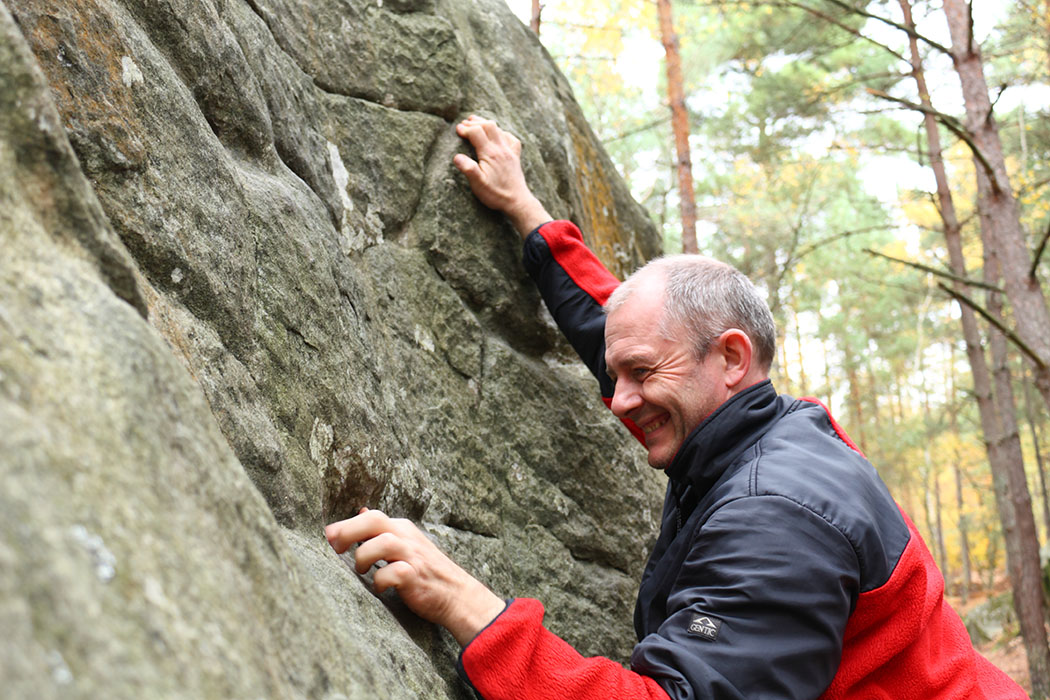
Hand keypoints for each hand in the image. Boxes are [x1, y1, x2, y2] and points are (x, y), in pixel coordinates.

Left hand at [325, 508, 505, 645]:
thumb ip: (382, 529)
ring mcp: (412, 555)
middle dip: (348, 531)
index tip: (327, 537)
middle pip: (373, 520)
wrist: (456, 594)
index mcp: (400, 528)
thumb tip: (360, 510)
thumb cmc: (424, 571)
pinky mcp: (415, 576)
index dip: (344, 524)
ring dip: (363, 557)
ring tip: (361, 570)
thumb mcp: (405, 543)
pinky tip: (379, 588)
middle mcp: (406, 537)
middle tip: (334, 548)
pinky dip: (380, 581)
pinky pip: (393, 573)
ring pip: (381, 543)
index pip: (369, 516)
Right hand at [453, 115, 551, 237]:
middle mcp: (501, 149)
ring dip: (486, 124)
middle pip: (488, 125)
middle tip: (464, 123)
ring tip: (475, 122)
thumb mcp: (478, 184)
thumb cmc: (496, 194)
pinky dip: (501, 132)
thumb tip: (456, 157)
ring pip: (498, 129)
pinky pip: (510, 138)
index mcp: (490, 154)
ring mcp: (510, 151)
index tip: (457, 130)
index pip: (476, 132)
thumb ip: (468, 169)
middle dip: (475, 122)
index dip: (465, 129)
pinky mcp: (515, 156)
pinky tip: (497, 135)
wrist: (517, 201)